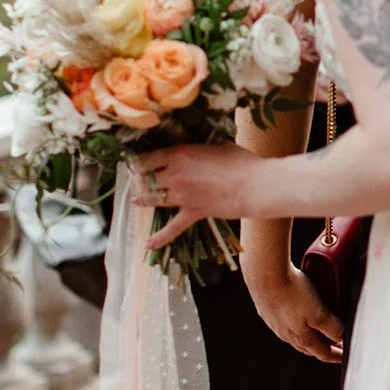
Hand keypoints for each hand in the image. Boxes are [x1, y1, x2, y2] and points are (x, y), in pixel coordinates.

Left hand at [138, 143, 267, 249]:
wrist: (254, 185)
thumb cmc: (241, 161)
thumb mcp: (216, 145)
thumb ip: (199, 148)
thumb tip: (195, 150)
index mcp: (179, 154)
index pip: (149, 158)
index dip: (140, 161)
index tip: (136, 162)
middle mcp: (175, 175)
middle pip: (147, 179)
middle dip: (141, 179)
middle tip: (138, 180)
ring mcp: (182, 196)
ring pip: (153, 199)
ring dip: (142, 199)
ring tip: (136, 200)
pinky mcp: (192, 213)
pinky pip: (172, 227)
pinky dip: (160, 237)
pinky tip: (148, 244)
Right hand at [242, 256, 343, 361]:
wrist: (265, 275)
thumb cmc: (294, 293)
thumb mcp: (320, 313)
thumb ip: (332, 328)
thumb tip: (340, 337)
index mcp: (301, 338)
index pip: (323, 353)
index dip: (336, 355)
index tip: (345, 356)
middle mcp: (286, 334)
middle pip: (308, 348)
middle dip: (323, 348)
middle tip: (336, 344)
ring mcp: (274, 323)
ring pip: (294, 336)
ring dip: (308, 337)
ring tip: (317, 332)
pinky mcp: (267, 310)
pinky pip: (283, 322)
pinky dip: (294, 324)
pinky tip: (296, 315)